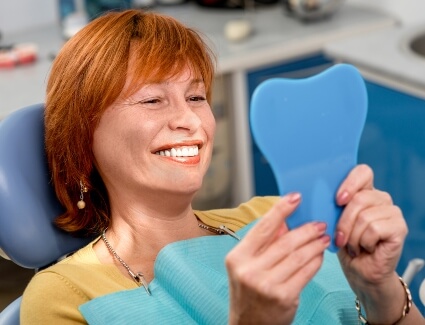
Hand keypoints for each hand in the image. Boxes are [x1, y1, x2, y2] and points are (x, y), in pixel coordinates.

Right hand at [225, 193, 329, 324]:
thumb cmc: (249, 292)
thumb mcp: (247, 265)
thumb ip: (264, 244)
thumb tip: (286, 221)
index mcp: (237, 257)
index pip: (262, 228)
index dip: (281, 210)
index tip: (296, 197)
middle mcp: (249, 270)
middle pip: (285, 242)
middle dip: (306, 230)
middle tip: (319, 223)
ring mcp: (266, 285)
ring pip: (298, 256)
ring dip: (315, 244)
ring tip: (324, 237)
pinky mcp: (284, 297)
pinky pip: (306, 272)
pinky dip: (316, 261)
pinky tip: (320, 255)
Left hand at [335, 164, 409, 322]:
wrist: (359, 272)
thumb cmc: (344, 245)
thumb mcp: (332, 221)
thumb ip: (330, 205)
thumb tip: (312, 194)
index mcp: (364, 191)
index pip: (363, 172)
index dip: (350, 183)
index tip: (337, 200)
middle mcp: (380, 198)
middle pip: (360, 198)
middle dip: (344, 222)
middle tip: (340, 237)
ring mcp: (392, 212)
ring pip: (365, 216)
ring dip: (353, 236)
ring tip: (353, 245)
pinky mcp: (399, 227)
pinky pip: (374, 229)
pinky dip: (364, 242)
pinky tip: (366, 248)